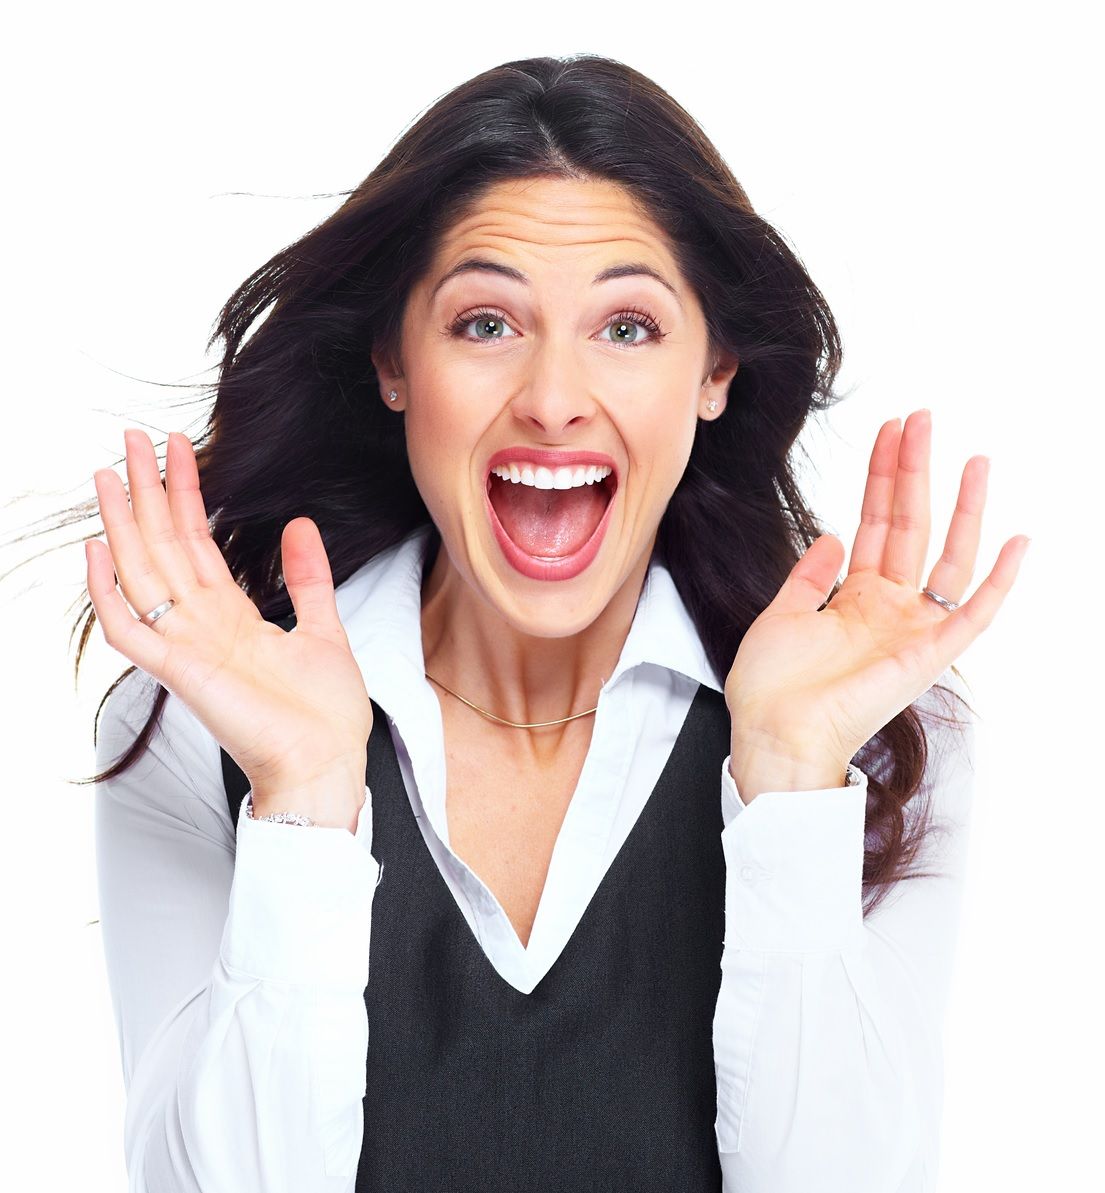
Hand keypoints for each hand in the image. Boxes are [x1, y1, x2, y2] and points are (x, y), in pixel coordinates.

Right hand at [87, 429, 373, 824]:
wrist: (329, 759)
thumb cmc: (325, 711)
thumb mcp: (325, 627)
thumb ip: (308, 578)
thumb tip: (300, 524)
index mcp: (232, 616)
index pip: (197, 542)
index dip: (186, 494)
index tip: (179, 448)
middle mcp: (202, 626)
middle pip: (165, 546)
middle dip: (148, 491)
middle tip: (132, 437)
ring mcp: (187, 647)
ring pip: (142, 573)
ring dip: (124, 523)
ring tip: (110, 472)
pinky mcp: (181, 673)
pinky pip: (132, 630)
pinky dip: (110, 593)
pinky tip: (100, 549)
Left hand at [724, 409, 1028, 784]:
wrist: (773, 732)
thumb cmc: (771, 686)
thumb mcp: (780, 614)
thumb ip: (809, 576)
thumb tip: (832, 534)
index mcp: (853, 597)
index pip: (875, 522)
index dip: (882, 476)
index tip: (890, 431)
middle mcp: (888, 608)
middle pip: (910, 525)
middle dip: (915, 471)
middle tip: (922, 419)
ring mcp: (911, 628)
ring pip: (947, 555)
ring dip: (961, 508)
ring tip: (972, 458)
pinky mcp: (928, 655)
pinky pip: (973, 614)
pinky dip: (999, 581)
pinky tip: (1017, 540)